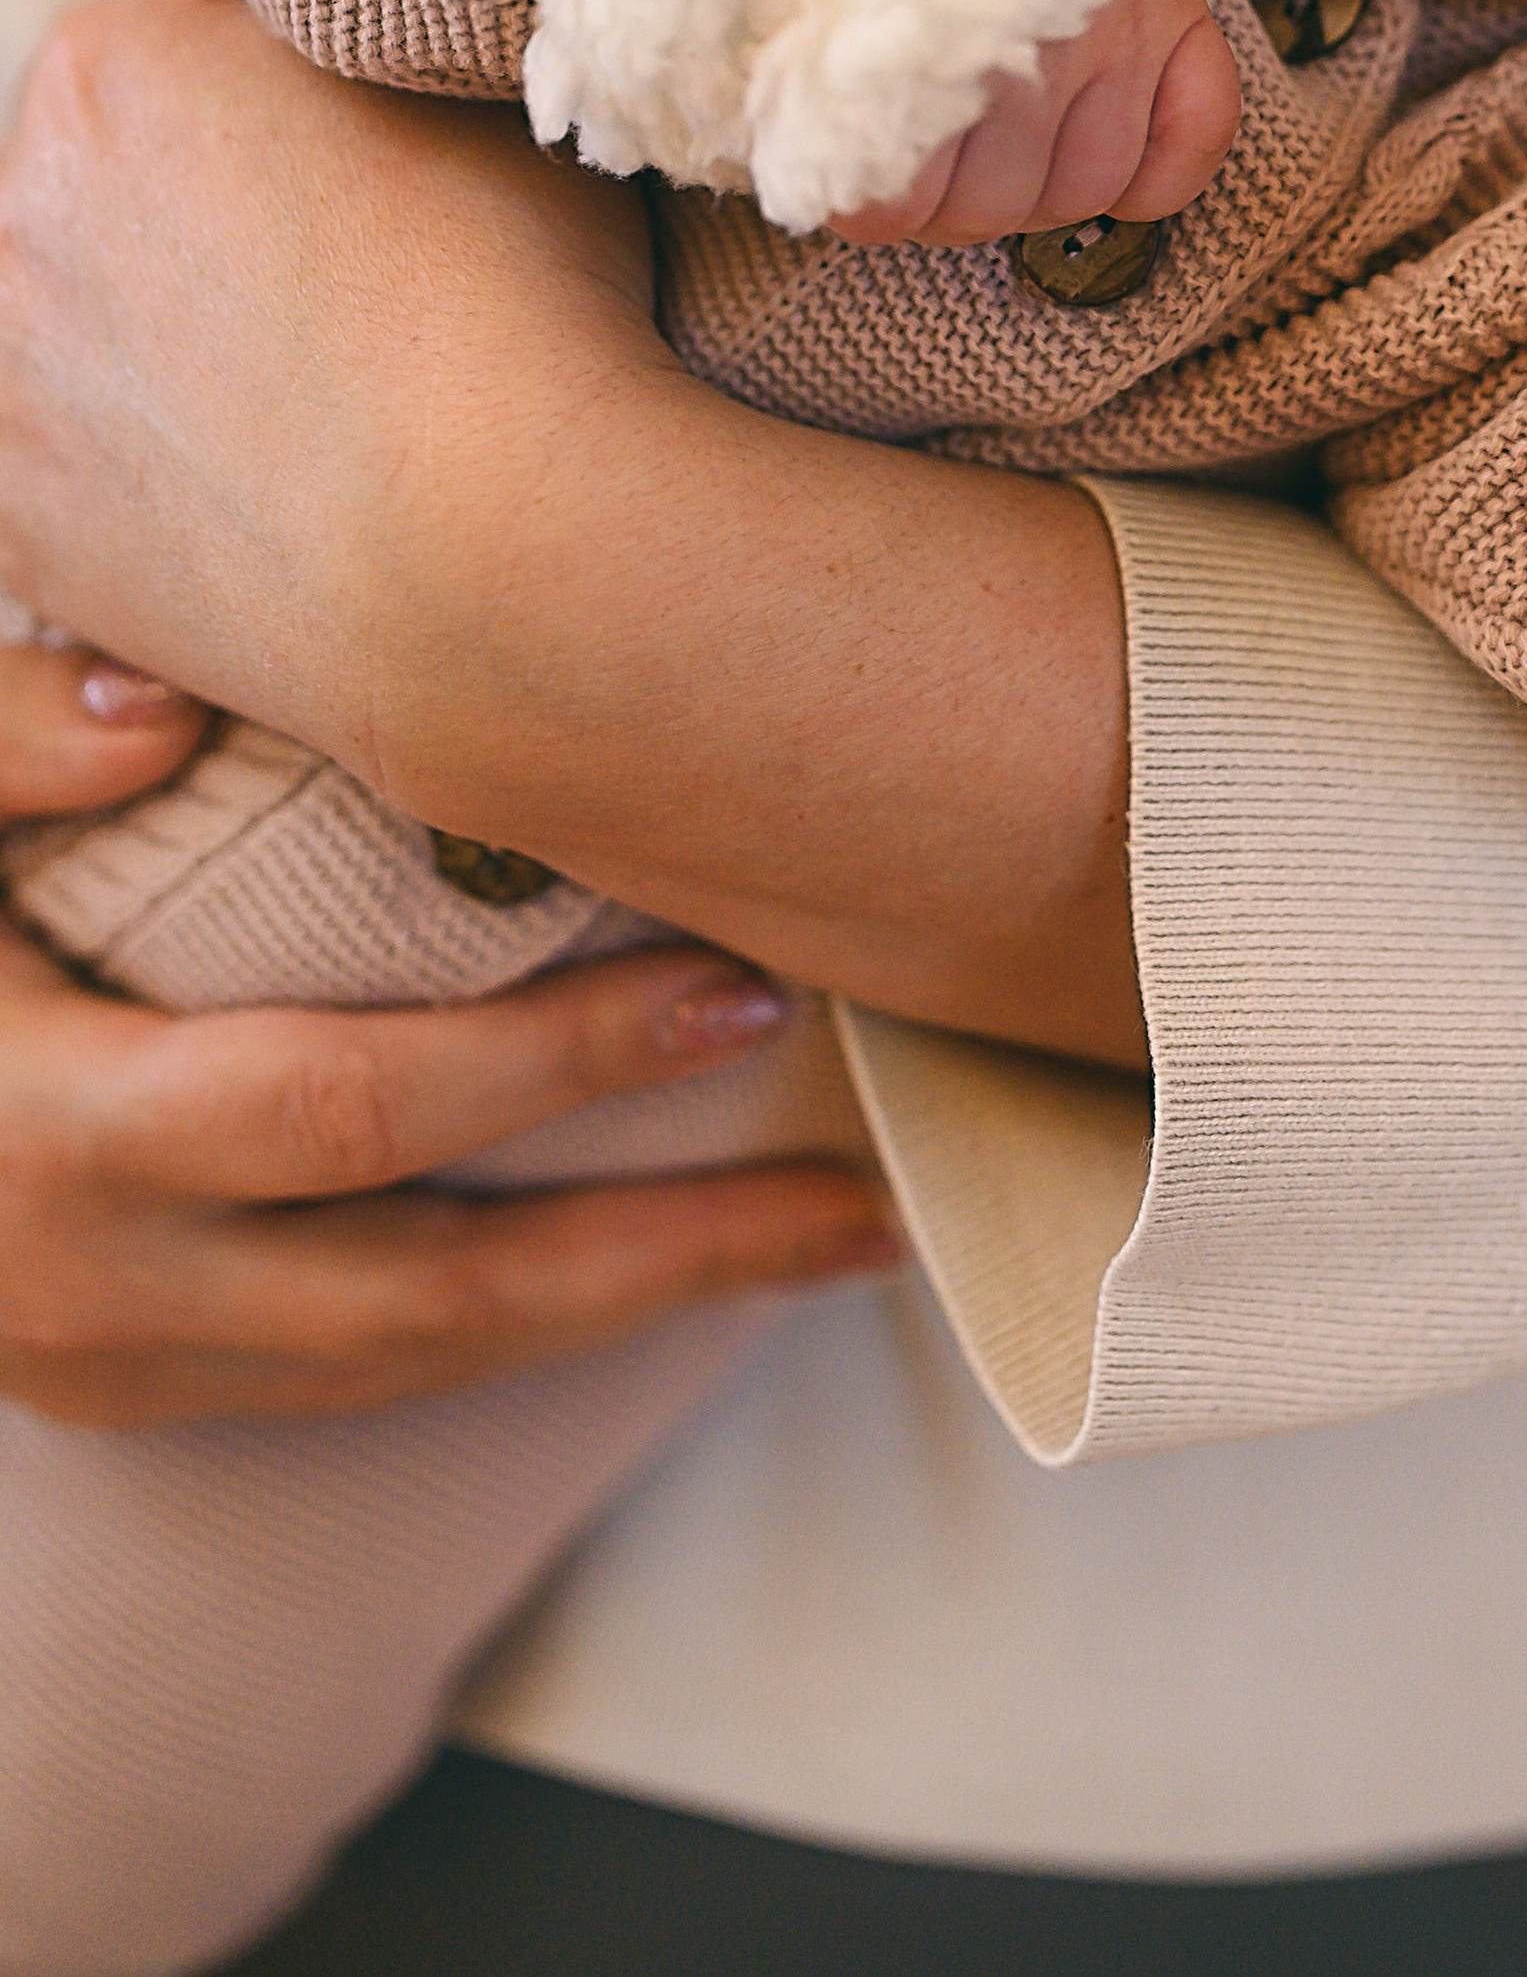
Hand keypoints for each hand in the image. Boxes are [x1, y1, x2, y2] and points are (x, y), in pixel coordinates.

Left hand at [0, 0, 1142, 1064]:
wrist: (502, 573)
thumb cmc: (524, 307)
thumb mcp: (496, 90)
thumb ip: (409, 25)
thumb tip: (421, 3)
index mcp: (122, 55)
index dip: (322, 2)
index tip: (396, 57)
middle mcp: (21, 197)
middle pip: (129, 125)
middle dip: (225, 144)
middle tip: (369, 207)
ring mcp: (9, 371)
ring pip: (95, 279)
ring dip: (175, 284)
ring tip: (320, 340)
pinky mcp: (26, 519)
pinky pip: (80, 436)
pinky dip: (152, 430)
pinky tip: (265, 448)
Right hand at [0, 639, 899, 1429]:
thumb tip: (169, 711)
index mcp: (40, 1136)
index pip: (348, 1112)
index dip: (552, 1063)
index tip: (741, 982)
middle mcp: (85, 1294)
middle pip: (432, 1305)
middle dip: (666, 1259)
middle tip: (869, 1199)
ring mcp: (106, 1368)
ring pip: (412, 1374)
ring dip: (624, 1316)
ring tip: (820, 1244)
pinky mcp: (127, 1390)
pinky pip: (356, 1381)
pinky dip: (515, 1328)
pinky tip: (640, 1264)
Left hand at [829, 0, 1240, 243]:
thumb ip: (806, 44)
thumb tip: (774, 142)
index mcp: (929, 11)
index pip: (902, 191)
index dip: (878, 205)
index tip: (861, 178)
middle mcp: (1038, 19)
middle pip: (997, 203)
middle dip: (954, 208)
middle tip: (931, 172)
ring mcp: (1123, 21)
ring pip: (1085, 189)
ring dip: (1041, 196)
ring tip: (1004, 159)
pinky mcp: (1185, 17)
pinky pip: (1192, 144)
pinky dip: (1153, 182)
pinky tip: (1110, 175)